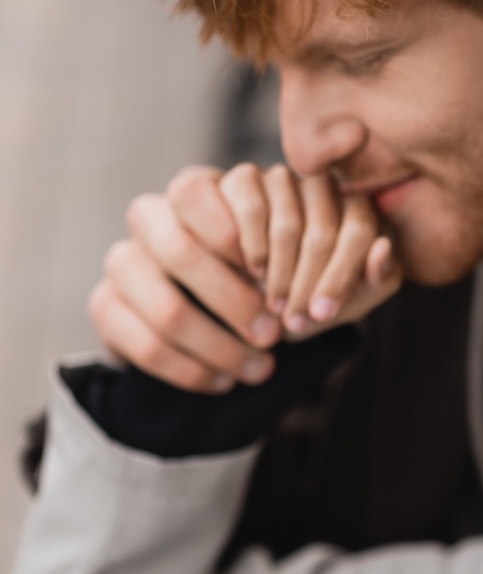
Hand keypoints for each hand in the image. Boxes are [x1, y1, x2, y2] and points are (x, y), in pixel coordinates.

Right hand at [89, 168, 283, 393]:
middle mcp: (147, 219)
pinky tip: (224, 381)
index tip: (273, 276)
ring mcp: (121, 263)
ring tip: (261, 368)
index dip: (235, 234)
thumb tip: (287, 292)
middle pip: (181, 253)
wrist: (204, 308)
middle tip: (276, 335)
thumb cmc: (256, 269)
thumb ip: (278, 254)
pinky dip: (193, 371)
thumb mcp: (274, 252)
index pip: (194, 193)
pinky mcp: (105, 307)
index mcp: (189, 192)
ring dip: (221, 347)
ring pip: (167, 309)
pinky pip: (147, 347)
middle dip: (235, 301)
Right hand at [215, 163, 399, 340]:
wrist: (259, 289)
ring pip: (287, 227)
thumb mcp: (353, 297)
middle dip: (307, 286)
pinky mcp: (247, 177)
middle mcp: (326, 185)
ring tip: (276, 306)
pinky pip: (253, 212)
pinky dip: (253, 251)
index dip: (339, 278)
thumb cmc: (316, 293)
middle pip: (322, 234)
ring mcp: (285, 178)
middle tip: (295, 321)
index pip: (358, 234)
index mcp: (360, 209)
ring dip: (280, 275)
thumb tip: (383, 247)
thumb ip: (378, 278)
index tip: (322, 314)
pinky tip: (255, 273)